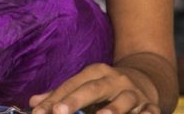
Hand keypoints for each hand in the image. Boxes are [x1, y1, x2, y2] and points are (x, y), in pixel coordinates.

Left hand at [30, 63, 159, 113]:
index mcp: (95, 72)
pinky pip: (149, 111)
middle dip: (75, 100)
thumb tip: (33, 103)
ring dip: (112, 110)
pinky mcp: (150, 105)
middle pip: (93, 89)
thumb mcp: (85, 86)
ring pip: (123, 100)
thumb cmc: (105, 88)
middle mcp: (114, 80)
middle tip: (59, 112)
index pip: (71, 85)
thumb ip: (60, 95)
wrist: (145, 79)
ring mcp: (133, 93)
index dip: (54, 99)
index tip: (39, 112)